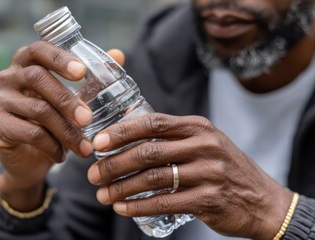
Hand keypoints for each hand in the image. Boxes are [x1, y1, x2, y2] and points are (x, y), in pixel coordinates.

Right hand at [0, 40, 123, 210]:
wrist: (30, 159)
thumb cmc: (54, 121)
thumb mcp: (73, 99)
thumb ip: (92, 78)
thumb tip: (118, 55)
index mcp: (27, 63)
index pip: (39, 50)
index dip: (60, 58)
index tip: (83, 73)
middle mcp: (8, 77)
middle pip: (37, 78)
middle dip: (68, 100)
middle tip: (88, 120)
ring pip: (37, 110)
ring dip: (66, 131)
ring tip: (85, 148)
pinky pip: (29, 133)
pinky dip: (51, 146)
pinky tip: (63, 156)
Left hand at [88, 113, 292, 239]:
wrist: (262, 200)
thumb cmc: (224, 168)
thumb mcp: (204, 142)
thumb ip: (171, 136)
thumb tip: (126, 129)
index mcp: (198, 128)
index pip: (152, 123)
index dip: (121, 132)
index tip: (98, 142)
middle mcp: (204, 146)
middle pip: (148, 152)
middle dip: (114, 164)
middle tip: (93, 174)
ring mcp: (208, 173)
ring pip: (153, 178)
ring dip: (122, 187)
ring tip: (102, 194)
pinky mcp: (209, 199)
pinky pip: (165, 202)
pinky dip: (139, 206)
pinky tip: (123, 208)